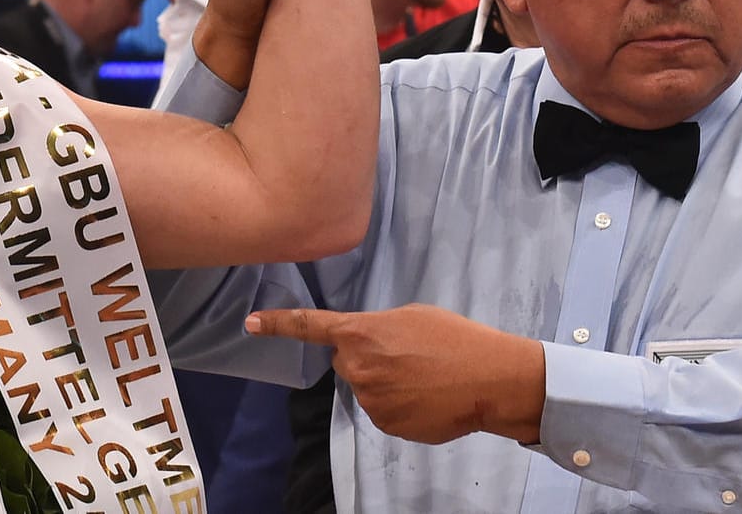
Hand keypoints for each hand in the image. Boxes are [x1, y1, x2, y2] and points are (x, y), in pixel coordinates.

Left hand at [247, 303, 544, 444]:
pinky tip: (426, 398)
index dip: (277, 324)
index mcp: (360, 333)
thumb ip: (376, 328)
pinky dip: (400, 406)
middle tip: (406, 355)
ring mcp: (371, 400)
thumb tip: (369, 345)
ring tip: (424, 377)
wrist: (490, 378)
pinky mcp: (387, 424)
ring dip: (386, 383)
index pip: (308, 327)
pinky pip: (384, 411)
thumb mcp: (410, 317)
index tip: (250, 324)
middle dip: (367, 358)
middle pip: (347, 362)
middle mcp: (357, 368)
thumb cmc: (455, 338)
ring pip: (367, 389)